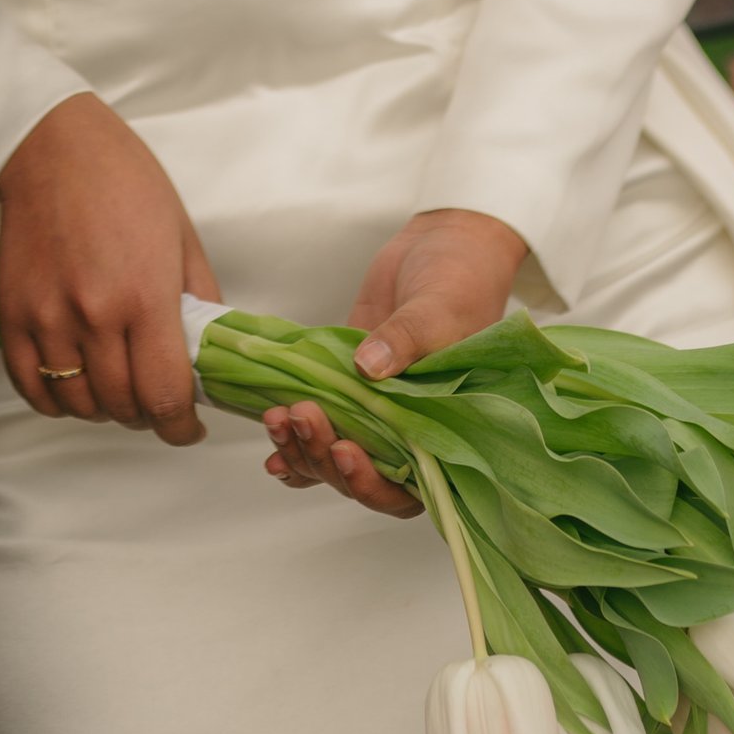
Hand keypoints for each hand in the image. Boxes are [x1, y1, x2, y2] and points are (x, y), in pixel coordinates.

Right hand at [0, 90, 220, 442]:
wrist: (53, 145)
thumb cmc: (124, 180)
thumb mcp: (182, 237)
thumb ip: (198, 301)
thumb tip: (208, 354)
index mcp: (146, 296)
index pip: (165, 396)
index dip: (181, 426)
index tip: (188, 427)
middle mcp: (95, 315)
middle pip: (123, 406)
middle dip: (146, 414)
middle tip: (154, 399)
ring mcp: (49, 318)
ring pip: (78, 404)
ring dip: (102, 408)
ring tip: (114, 387)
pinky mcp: (12, 315)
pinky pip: (31, 387)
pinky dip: (55, 400)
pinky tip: (73, 384)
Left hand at [260, 207, 527, 522]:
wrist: (442, 245)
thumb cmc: (461, 281)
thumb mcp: (440, 308)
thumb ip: (406, 340)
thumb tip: (367, 368)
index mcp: (444, 429)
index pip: (408, 488)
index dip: (373, 484)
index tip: (346, 452)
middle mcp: (408, 430)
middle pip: (362, 476)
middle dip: (325, 457)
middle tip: (303, 415)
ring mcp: (373, 410)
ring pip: (333, 454)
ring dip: (301, 447)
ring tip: (277, 418)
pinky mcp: (347, 385)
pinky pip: (322, 419)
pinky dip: (294, 436)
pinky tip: (272, 431)